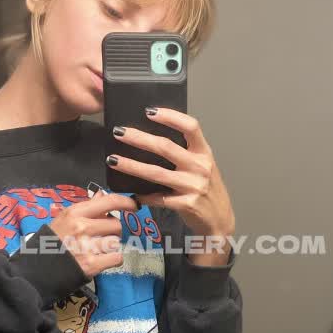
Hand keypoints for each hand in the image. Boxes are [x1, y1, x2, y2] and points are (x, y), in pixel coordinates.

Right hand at [47, 192, 137, 277]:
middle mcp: (82, 227)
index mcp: (74, 213)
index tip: (134, 205)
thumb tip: (102, 195)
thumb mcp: (63, 220)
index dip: (125, 202)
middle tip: (101, 237)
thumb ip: (85, 208)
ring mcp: (87, 246)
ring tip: (96, 250)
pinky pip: (117, 258)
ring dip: (110, 247)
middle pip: (116, 225)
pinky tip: (102, 261)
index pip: (108, 201)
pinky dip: (112, 260)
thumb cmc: (49, 243)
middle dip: (112, 231)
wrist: (35, 271)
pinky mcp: (91, 264)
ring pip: (116, 242)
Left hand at [107, 108, 234, 261]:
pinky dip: (143, 196)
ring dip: (131, 165)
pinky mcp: (186, 205)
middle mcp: (200, 167)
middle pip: (165, 147)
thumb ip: (186, 154)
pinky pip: (158, 198)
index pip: (190, 127)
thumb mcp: (204, 167)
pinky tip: (132, 193)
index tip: (149, 111)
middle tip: (119, 132)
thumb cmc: (207, 190)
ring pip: (156, 173)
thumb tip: (153, 140)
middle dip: (139, 138)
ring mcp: (193, 186)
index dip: (170, 116)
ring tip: (113, 160)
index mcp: (204, 153)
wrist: (220, 221)